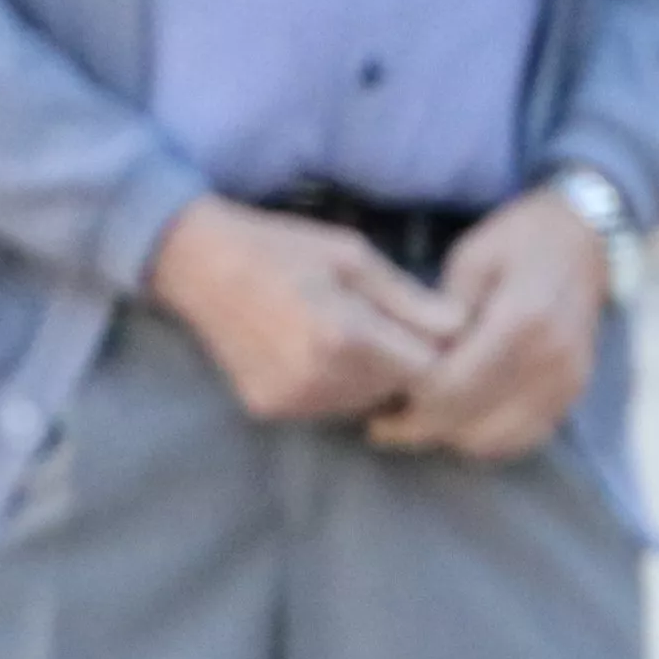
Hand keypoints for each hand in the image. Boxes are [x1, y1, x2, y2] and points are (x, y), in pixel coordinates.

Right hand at [145, 195, 465, 423]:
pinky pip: (329, 408)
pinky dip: (336, 387)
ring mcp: (292, 400)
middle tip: (380, 323)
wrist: (194, 262)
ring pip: (366, 404)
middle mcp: (319, 379)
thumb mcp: (351, 256)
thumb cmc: (280, 248)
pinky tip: (314, 351)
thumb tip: (464, 328)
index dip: (437, 350)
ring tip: (343, 333)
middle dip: (404, 364)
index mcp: (344, 337)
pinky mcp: (272, 410)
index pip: (428, 371)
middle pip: (400, 392)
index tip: (429, 327)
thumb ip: (409, 300)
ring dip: (372, 378)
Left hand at [365, 184, 608, 460]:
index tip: (375, 408)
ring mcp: (566, 384)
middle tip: (386, 423)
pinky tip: (459, 421)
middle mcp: (550, 361)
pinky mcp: (571, 396)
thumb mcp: (470, 260)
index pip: (455, 386)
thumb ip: (443, 317)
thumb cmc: (518, 242)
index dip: (411, 404)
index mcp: (522, 321)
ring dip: (455, 437)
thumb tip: (411, 366)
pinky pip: (522, 439)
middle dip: (425, 428)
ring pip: (496, 440)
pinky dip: (486, 438)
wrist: (584, 244)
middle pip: (473, 422)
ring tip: (419, 421)